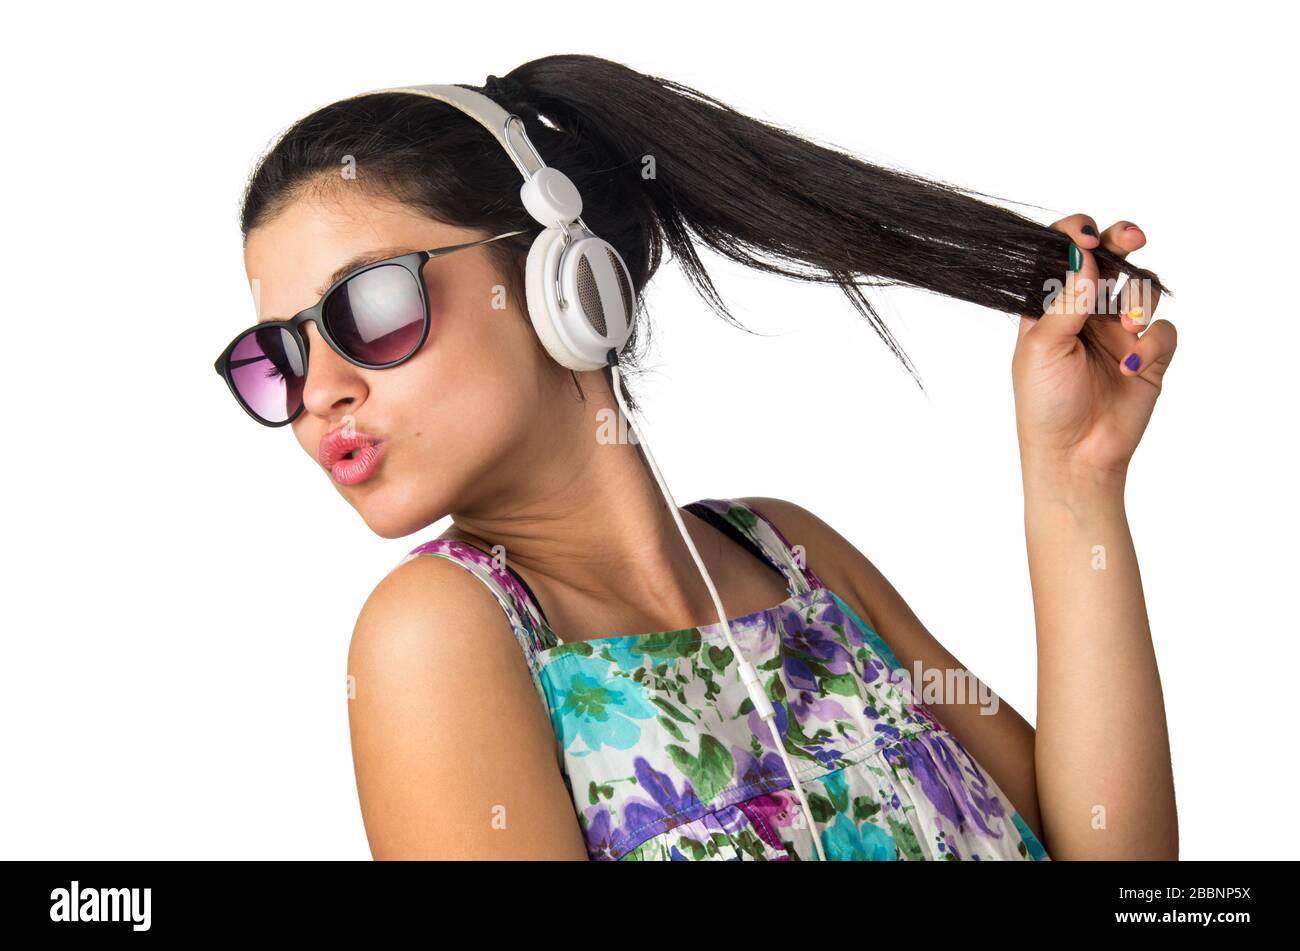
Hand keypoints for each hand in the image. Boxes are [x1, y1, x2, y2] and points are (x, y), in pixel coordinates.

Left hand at [1012, 213, 1177, 484]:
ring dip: (1139, 300)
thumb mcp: (1043, 348)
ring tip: (1126, 327)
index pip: (1063, 255)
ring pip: (1143, 288)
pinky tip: (1131, 366)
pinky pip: (1164, 331)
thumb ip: (1065, 300)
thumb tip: (1083, 255)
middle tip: (1132, 237)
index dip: (1075, 237)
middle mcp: (1085, 312)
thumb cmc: (1045, 404)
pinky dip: (1151, 344)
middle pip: (1110, 258)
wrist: (1074, 455)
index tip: (1086, 238)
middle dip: (1122, 240)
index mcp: (1049, 306)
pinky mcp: (1149, 355)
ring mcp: (1119, 331)